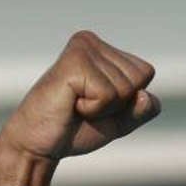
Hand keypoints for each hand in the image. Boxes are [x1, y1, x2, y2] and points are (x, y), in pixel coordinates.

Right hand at [0, 31, 160, 161]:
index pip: (146, 73)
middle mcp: (91, 41)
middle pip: (139, 79)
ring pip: (126, 88)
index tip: (98, 102)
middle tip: (85, 105)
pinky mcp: (73, 62)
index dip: (128, 99)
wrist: (40, 144)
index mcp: (103, 49)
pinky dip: (94, 108)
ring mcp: (82, 48)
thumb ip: (143, 109)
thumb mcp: (121, 120)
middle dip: (118, 104)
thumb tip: (145, 95)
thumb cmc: (77, 128)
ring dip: (103, 107)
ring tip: (76, 104)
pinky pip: (109, 94)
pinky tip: (71, 103)